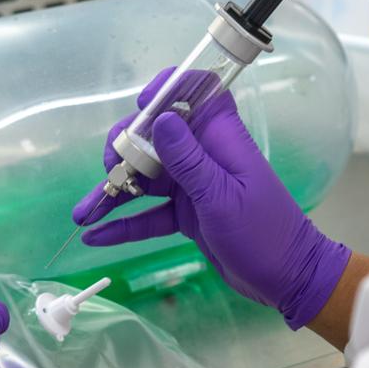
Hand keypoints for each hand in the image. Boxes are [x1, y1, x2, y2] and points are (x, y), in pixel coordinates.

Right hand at [72, 71, 351, 329]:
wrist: (287, 279)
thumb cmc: (263, 233)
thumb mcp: (221, 197)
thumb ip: (188, 160)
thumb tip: (159, 119)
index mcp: (221, 139)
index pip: (199, 93)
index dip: (169, 88)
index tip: (142, 104)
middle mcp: (204, 156)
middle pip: (156, 137)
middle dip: (125, 150)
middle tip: (108, 173)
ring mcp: (194, 186)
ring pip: (146, 178)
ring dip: (113, 192)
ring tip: (81, 213)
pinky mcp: (187, 214)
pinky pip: (150, 213)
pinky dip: (125, 223)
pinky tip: (95, 235)